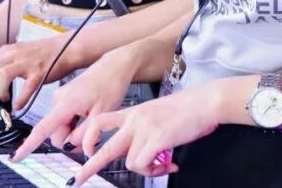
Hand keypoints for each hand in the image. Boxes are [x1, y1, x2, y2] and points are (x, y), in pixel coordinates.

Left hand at [0, 34, 71, 109]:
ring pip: (2, 74)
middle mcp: (12, 54)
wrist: (66, 47)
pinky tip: (19, 104)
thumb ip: (0, 67)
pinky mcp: (40, 71)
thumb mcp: (15, 57)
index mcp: (4, 52)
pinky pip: (27, 86)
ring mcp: (26, 62)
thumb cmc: (39, 56)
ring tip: (4, 99)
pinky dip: (20, 98)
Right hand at [13, 46, 141, 159]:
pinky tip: (88, 115)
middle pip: (56, 134)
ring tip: (92, 121)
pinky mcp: (63, 99)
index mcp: (65, 104)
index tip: (16, 157)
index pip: (42, 129)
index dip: (29, 145)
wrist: (113, 67)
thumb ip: (85, 135)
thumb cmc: (109, 87)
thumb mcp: (102, 115)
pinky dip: (74, 124)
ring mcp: (59, 99)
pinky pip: (64, 120)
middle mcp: (57, 101)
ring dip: (74, 132)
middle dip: (71, 140)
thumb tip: (72, 147)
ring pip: (61, 128)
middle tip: (92, 136)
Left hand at [67, 88, 222, 185]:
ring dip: (145, 170)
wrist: (203, 102)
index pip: (100, 122)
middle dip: (90, 166)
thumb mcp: (154, 116)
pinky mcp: (157, 138)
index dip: (88, 137)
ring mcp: (145, 129)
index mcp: (131, 113)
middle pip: (106, 146)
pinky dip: (155, 171)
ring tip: (162, 166)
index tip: (84, 151)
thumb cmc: (184, 111)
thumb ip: (141, 132)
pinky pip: (144, 164)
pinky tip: (169, 166)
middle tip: (78, 179)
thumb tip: (136, 156)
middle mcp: (134, 120)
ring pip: (130, 162)